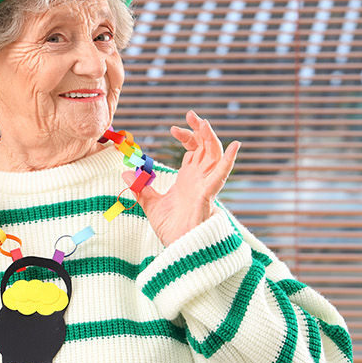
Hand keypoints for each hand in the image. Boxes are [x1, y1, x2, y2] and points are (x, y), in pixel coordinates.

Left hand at [128, 110, 240, 246]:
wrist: (178, 247)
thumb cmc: (171, 229)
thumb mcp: (150, 204)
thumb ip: (141, 187)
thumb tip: (126, 172)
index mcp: (189, 178)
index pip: (193, 149)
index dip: (186, 136)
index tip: (173, 128)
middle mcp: (200, 178)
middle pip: (206, 146)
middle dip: (200, 129)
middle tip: (191, 114)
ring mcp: (206, 185)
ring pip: (214, 155)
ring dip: (211, 137)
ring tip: (203, 122)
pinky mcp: (209, 194)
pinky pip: (222, 174)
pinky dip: (229, 160)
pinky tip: (235, 146)